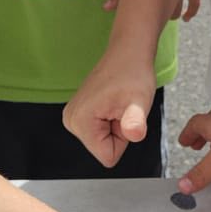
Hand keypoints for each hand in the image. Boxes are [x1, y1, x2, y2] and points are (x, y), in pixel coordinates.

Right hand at [63, 50, 157, 167]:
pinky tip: (112, 103)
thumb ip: (135, 121)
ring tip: (117, 105)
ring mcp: (73, 117)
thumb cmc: (132, 74)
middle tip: (121, 109)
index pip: (107, 156)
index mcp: (80, 121)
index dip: (122, 139)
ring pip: (102, 141)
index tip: (123, 116)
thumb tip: (135, 134)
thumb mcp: (139, 101)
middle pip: (103, 149)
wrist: (128, 54)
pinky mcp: (78, 114)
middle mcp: (71, 120)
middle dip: (117, 133)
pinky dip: (110, 121)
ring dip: (114, 127)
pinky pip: (100, 132)